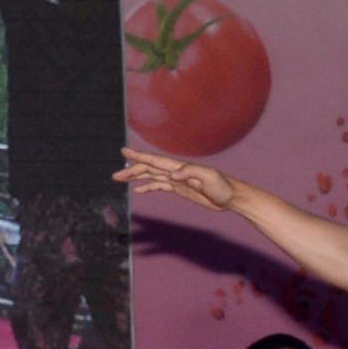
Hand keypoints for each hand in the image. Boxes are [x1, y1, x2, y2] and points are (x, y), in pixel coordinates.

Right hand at [117, 145, 239, 213]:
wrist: (232, 197)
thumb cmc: (223, 186)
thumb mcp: (209, 178)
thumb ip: (190, 173)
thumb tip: (172, 174)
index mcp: (180, 167)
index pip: (155, 161)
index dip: (139, 156)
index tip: (124, 151)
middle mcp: (176, 171)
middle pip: (149, 168)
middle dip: (132, 170)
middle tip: (115, 175)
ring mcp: (177, 179)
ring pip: (151, 176)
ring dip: (136, 177)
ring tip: (120, 179)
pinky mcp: (181, 188)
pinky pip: (160, 186)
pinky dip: (148, 186)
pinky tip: (139, 189)